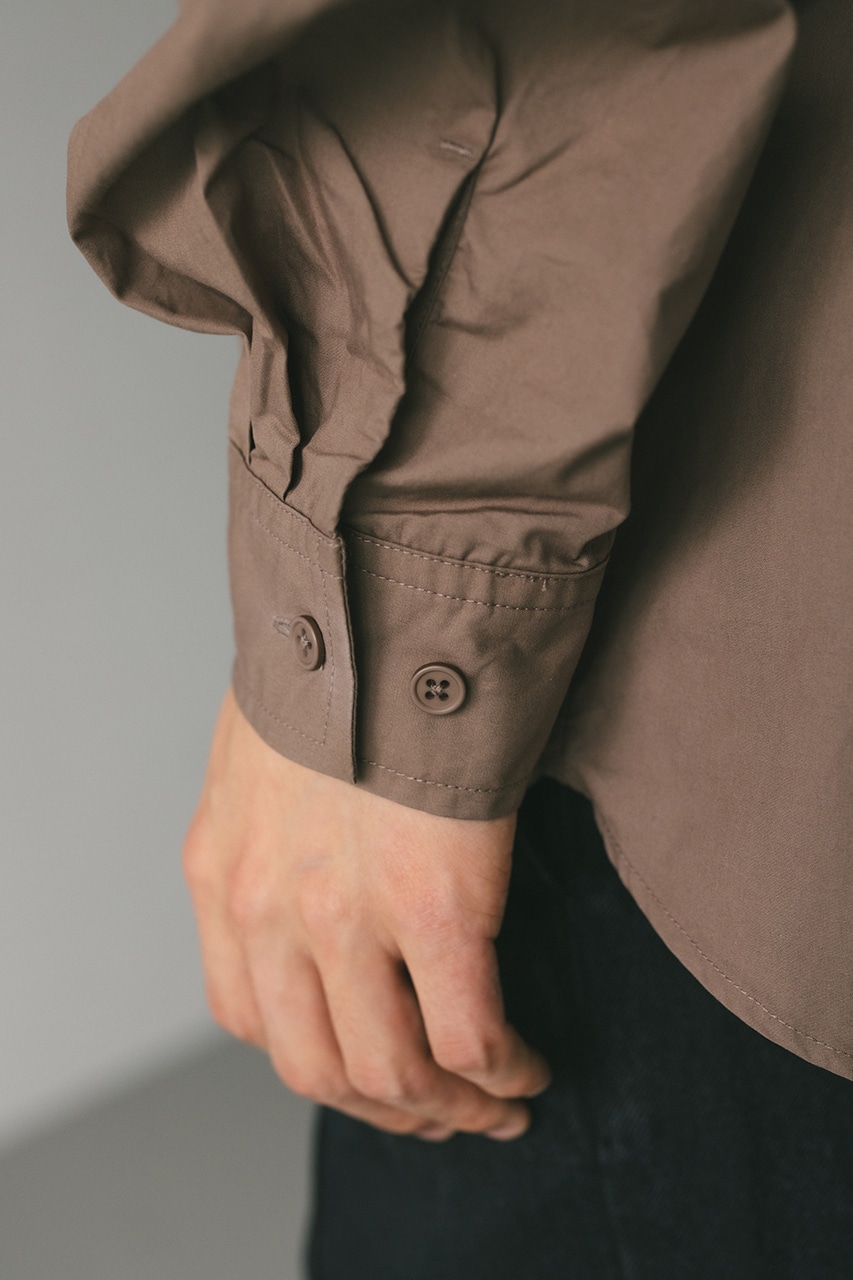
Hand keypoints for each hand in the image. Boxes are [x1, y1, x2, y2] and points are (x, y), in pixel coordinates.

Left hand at [182, 686, 551, 1140]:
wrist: (387, 595)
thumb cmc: (340, 655)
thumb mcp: (265, 747)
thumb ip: (276, 826)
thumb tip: (326, 864)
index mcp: (223, 871)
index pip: (246, 1015)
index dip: (317, 1059)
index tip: (367, 1065)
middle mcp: (266, 910)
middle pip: (317, 1068)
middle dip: (385, 1109)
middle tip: (438, 1113)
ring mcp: (344, 918)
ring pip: (390, 1075)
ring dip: (447, 1109)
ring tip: (493, 1103)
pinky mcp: (434, 909)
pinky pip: (469, 1040)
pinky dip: (500, 1074)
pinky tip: (525, 1069)